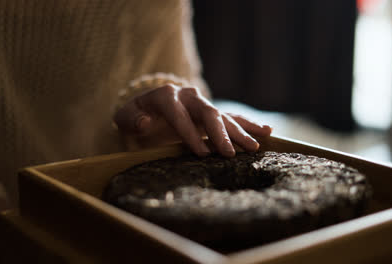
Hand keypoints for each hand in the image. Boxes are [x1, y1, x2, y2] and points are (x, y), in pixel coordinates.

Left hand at [114, 84, 271, 156]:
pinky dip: (248, 125)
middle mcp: (188, 96)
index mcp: (166, 95)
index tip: (201, 153)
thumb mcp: (125, 116)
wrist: (148, 106)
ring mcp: (202, 104)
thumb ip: (131, 118)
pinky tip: (267, 132)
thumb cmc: (135, 114)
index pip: (179, 113)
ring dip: (239, 132)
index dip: (189, 133)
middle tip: (229, 153)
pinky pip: (232, 117)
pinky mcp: (211, 113)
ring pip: (224, 116)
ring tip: (254, 146)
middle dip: (220, 134)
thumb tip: (143, 122)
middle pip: (207, 113)